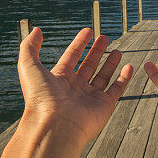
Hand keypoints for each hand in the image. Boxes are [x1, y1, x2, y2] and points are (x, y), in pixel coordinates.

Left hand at [18, 27, 132, 146]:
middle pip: (88, 66)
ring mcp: (89, 98)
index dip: (80, 43)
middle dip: (96, 51)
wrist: (54, 127)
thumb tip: (36, 30)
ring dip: (110, 63)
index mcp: (58, 79)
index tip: (88, 31)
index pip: (71, 56)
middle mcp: (74, 88)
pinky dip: (123, 79)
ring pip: (102, 77)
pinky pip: (116, 90)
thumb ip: (30, 47)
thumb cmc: (40, 99)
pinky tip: (128, 66)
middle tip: (105, 38)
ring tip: (117, 50)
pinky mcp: (103, 107)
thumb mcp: (29, 66)